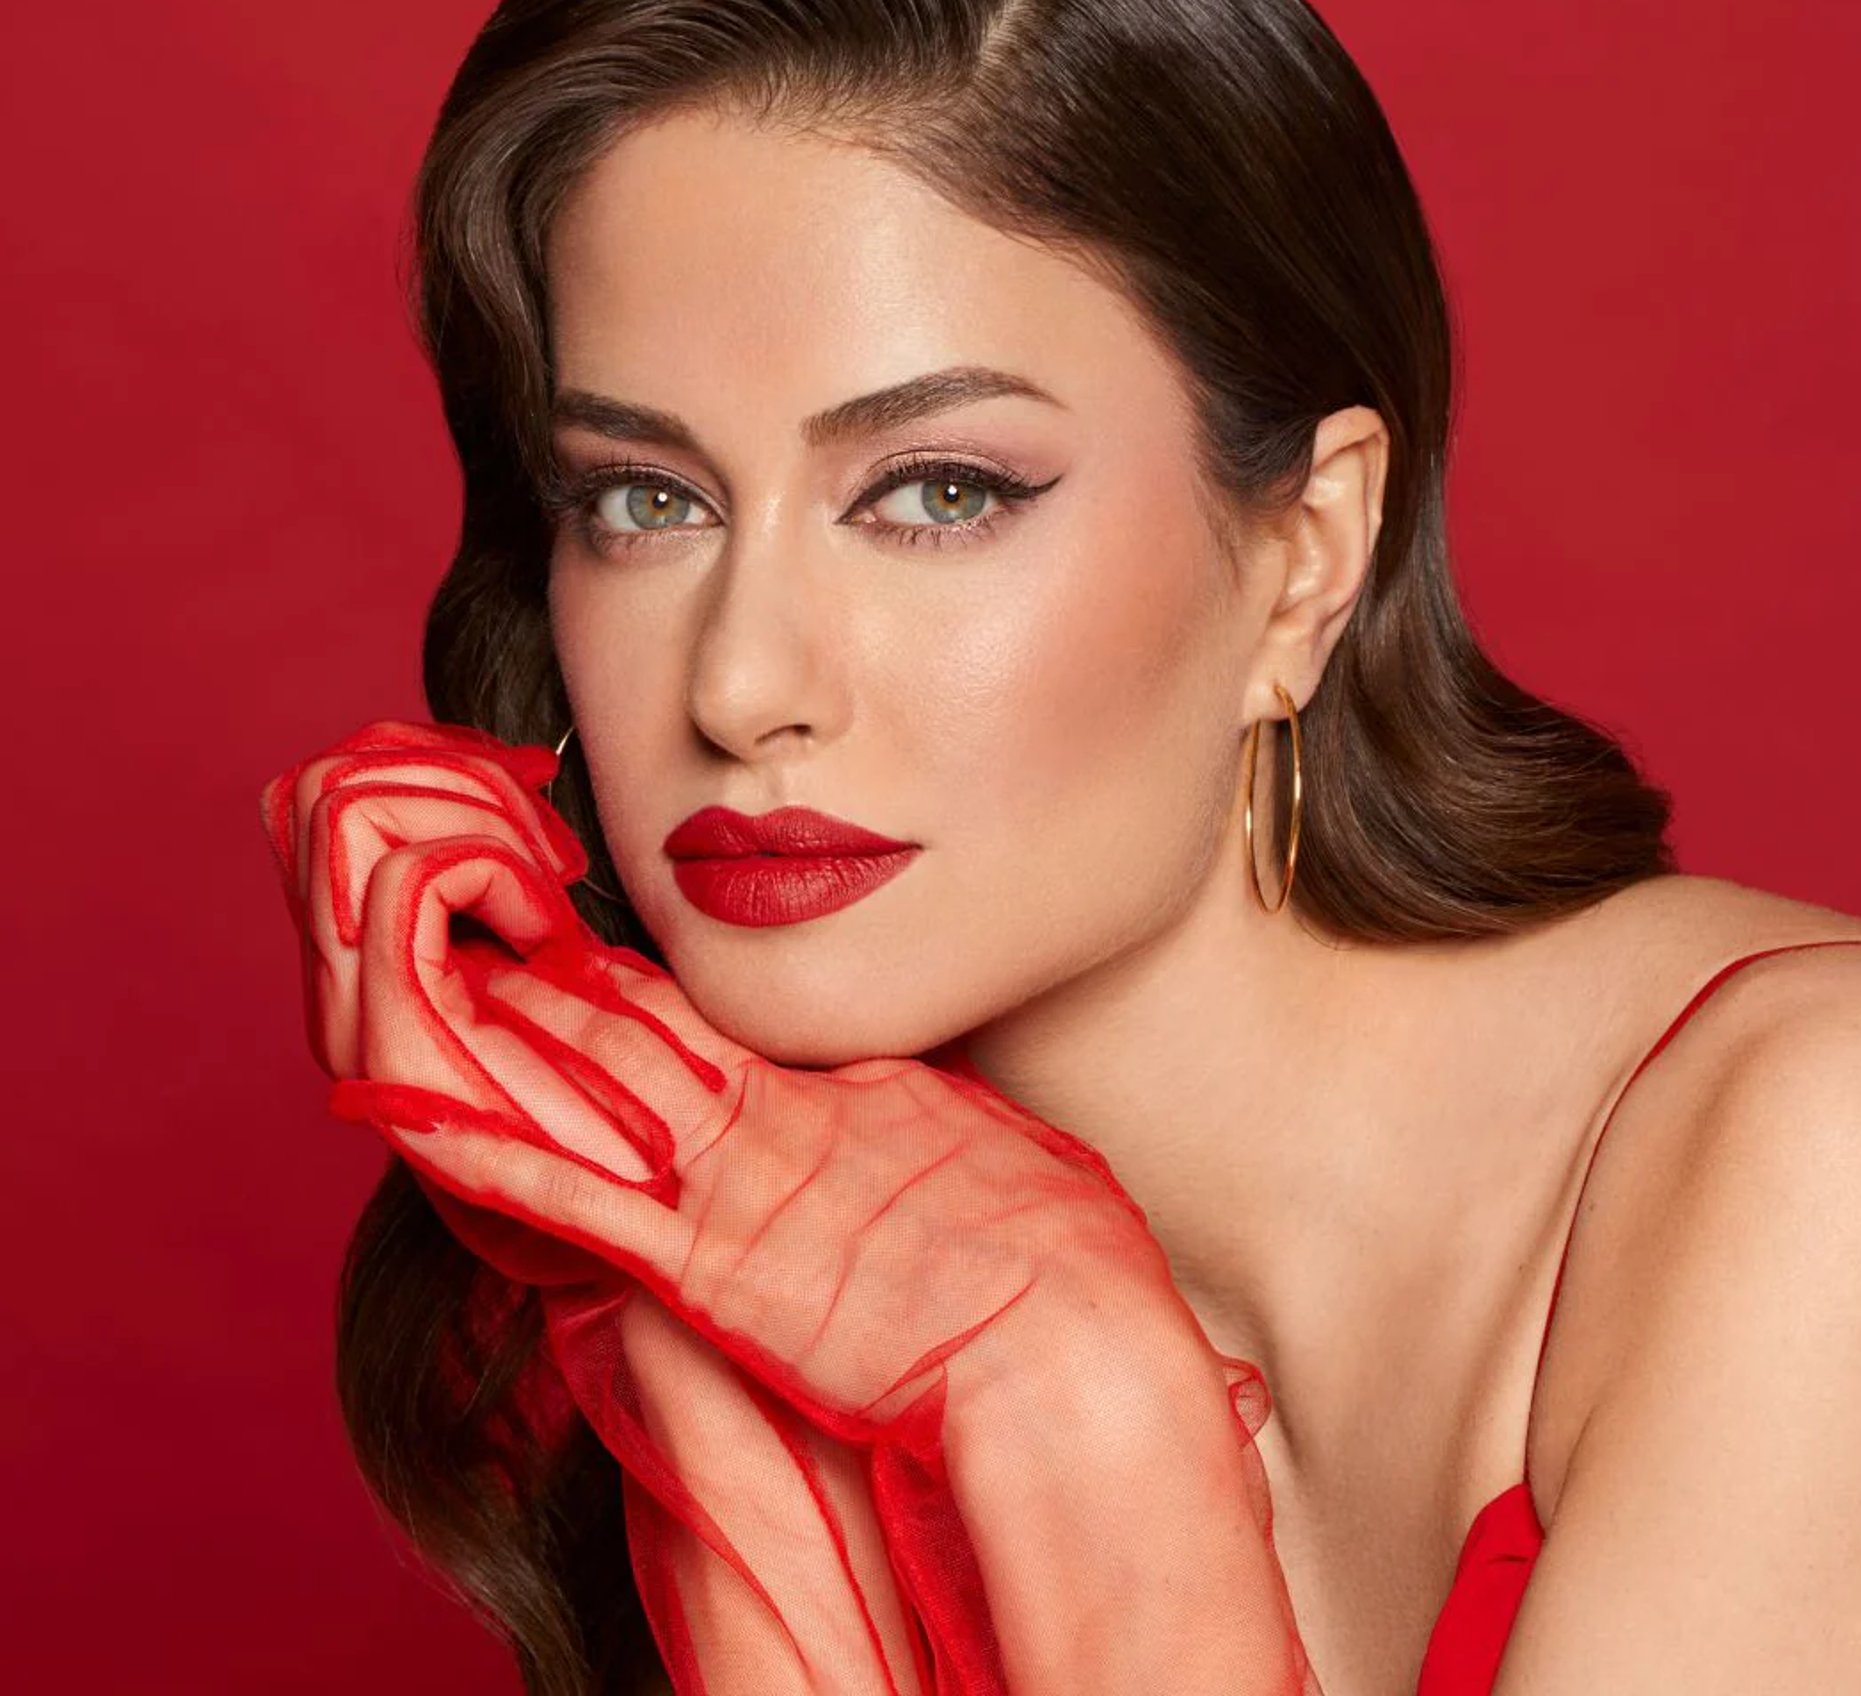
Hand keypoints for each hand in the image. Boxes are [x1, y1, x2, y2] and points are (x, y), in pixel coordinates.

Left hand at [261, 718, 1295, 1691]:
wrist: (1067, 1349)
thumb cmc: (1056, 1255)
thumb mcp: (977, 1153)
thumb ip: (911, 1115)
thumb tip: (887, 1088)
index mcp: (828, 1093)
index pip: (702, 1019)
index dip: (622, 972)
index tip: (555, 930)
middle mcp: (765, 1121)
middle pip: (626, 1030)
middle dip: (538, 976)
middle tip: (453, 898)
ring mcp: (730, 1188)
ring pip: (584, 1091)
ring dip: (494, 1037)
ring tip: (407, 967)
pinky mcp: (706, 1267)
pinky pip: (575, 1208)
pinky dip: (488, 1160)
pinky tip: (408, 1115)